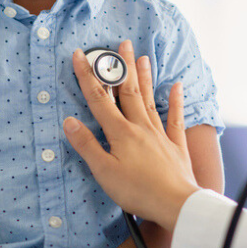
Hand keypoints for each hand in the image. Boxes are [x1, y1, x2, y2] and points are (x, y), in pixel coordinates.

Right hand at [63, 40, 200, 230]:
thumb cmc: (138, 191)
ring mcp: (160, 134)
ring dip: (144, 77)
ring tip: (142, 57)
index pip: (99, 99)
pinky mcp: (176, 145)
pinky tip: (177, 86)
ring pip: (149, 99)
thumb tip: (69, 122)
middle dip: (122, 67)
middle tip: (122, 43)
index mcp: (121, 133)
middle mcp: (140, 127)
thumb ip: (87, 145)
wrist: (176, 204)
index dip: (87, 77)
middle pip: (128, 91)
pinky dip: (176, 101)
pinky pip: (175, 118)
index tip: (79, 56)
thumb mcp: (104, 171)